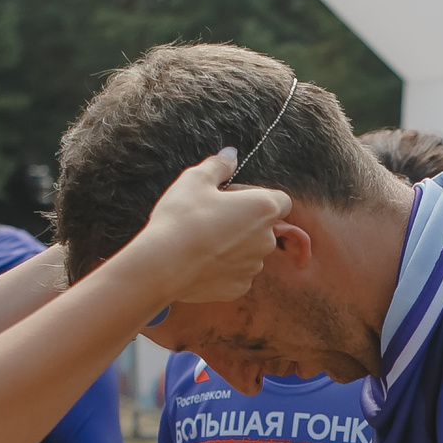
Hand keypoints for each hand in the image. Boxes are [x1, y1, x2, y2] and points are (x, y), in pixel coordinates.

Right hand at [132, 150, 290, 304]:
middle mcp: (266, 239)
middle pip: (263, 227)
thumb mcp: (195, 180)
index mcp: (263, 209)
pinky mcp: (238, 287)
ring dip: (234, 245)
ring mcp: (253, 267)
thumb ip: (218, 166)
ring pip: (249, 251)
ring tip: (201, 241)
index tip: (230, 197)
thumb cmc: (181, 218)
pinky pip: (236, 273)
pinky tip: (200, 261)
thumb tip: (231, 155)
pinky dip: (223, 267)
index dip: (255, 196)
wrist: (162, 265)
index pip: (280, 200)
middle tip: (210, 217)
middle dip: (243, 221)